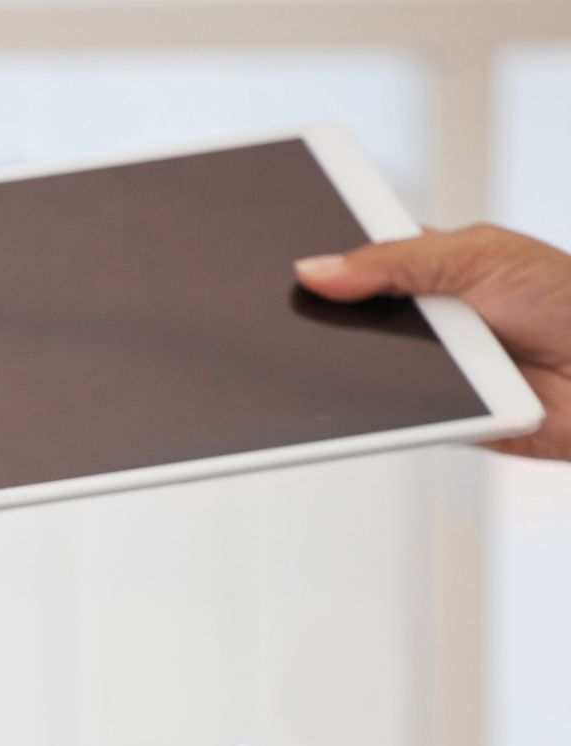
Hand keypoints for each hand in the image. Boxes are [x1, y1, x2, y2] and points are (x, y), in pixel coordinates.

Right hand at [294, 223, 570, 461]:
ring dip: (342, 366)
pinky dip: (368, 411)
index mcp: (431, 265)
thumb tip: (315, 269)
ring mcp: (423, 367)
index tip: (277, 262)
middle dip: (317, 317)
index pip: (357, 259)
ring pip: (353, 369)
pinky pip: (379, 416)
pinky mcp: (428, 416)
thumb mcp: (481, 256)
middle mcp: (423, 317)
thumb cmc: (569, 301)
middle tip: (285, 315)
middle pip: (344, 316)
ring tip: (321, 356)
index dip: (319, 260)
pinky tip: (362, 399)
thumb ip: (396, 260)